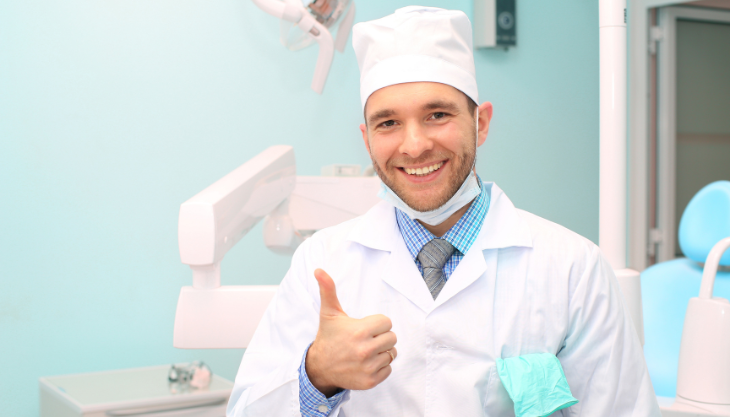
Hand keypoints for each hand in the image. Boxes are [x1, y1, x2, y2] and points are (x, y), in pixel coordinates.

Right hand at [305, 269, 396, 396]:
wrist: (321, 367)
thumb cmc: (329, 337)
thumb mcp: (329, 313)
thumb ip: (328, 290)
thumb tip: (318, 270)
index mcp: (360, 331)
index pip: (387, 323)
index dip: (377, 324)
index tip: (364, 328)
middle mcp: (365, 350)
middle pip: (392, 338)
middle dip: (381, 337)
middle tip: (365, 339)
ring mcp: (368, 367)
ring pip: (392, 353)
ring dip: (382, 352)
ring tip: (365, 351)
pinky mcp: (371, 381)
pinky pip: (389, 369)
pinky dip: (381, 367)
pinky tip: (366, 363)